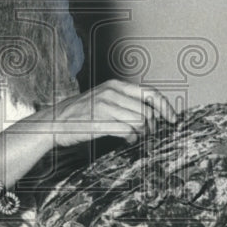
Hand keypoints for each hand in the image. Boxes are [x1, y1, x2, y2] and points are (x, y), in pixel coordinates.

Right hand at [47, 79, 177, 147]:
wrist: (53, 122)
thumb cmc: (79, 113)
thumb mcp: (102, 98)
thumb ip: (124, 102)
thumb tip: (151, 113)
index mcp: (114, 85)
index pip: (150, 93)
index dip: (166, 107)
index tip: (173, 119)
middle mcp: (111, 93)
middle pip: (147, 110)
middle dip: (154, 125)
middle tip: (151, 134)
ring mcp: (105, 107)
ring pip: (140, 121)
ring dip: (143, 133)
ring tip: (137, 137)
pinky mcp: (99, 122)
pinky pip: (128, 131)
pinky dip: (132, 139)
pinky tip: (128, 140)